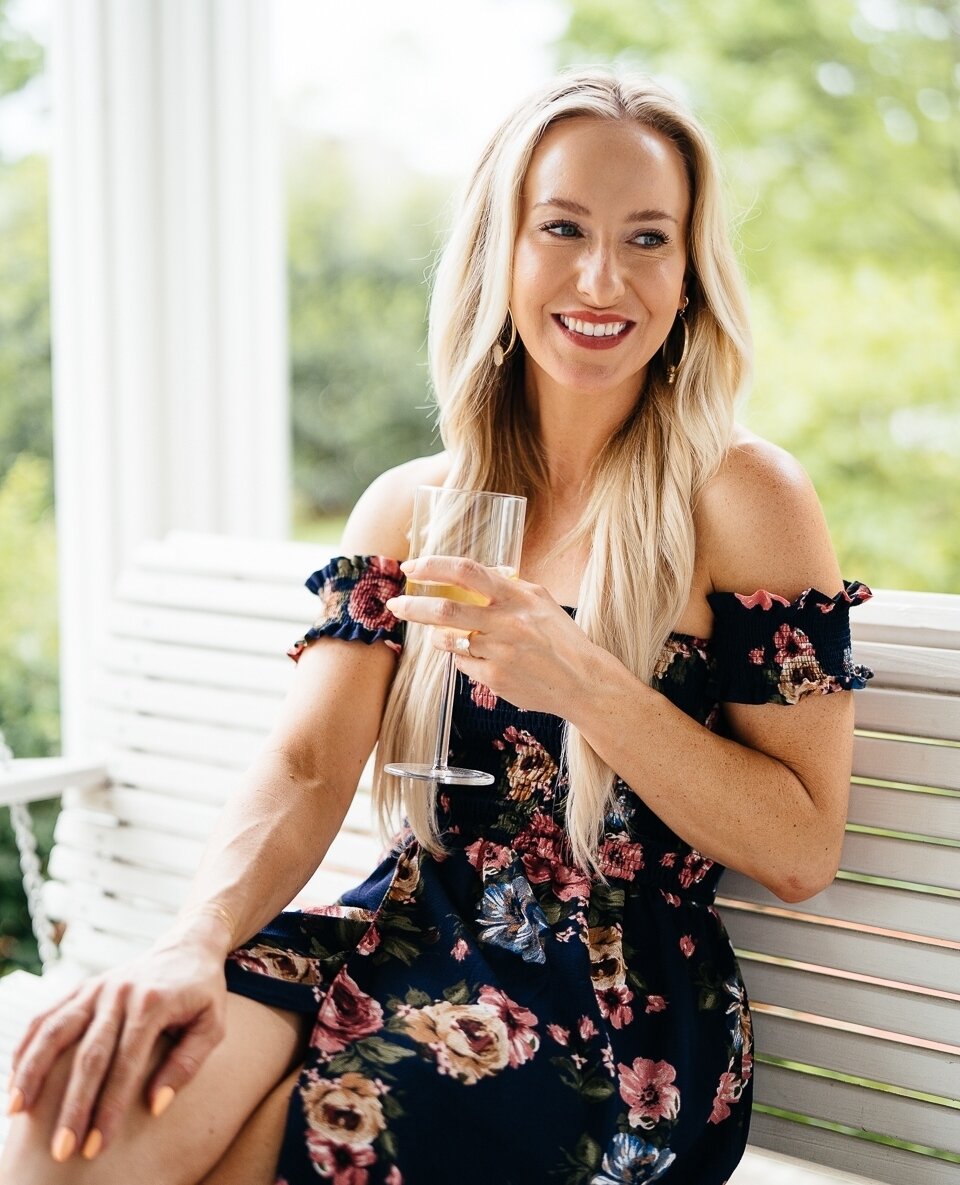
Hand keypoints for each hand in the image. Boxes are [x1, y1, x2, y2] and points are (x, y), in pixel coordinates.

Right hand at [7, 920, 230, 1161]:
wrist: (188, 946)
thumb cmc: (203, 994)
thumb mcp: (213, 1025)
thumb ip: (187, 1063)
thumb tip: (155, 1106)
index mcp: (154, 1002)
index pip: (127, 1063)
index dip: (110, 1106)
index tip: (97, 1146)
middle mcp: (120, 992)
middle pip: (89, 1055)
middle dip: (73, 1105)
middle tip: (61, 1149)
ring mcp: (97, 987)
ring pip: (56, 1031)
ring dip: (33, 1072)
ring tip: (16, 1113)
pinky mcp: (82, 986)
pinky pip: (47, 1016)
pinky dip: (27, 1046)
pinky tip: (16, 1079)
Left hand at [386, 556, 593, 714]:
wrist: (582, 681)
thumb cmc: (562, 638)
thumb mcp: (541, 601)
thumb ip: (510, 585)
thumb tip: (484, 571)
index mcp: (516, 596)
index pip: (466, 571)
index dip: (433, 566)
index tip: (411, 567)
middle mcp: (506, 622)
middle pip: (446, 610)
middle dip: (413, 607)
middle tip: (394, 604)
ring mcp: (499, 652)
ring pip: (448, 640)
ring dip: (436, 636)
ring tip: (437, 634)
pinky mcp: (495, 678)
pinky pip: (462, 664)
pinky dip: (462, 658)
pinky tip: (477, 657)